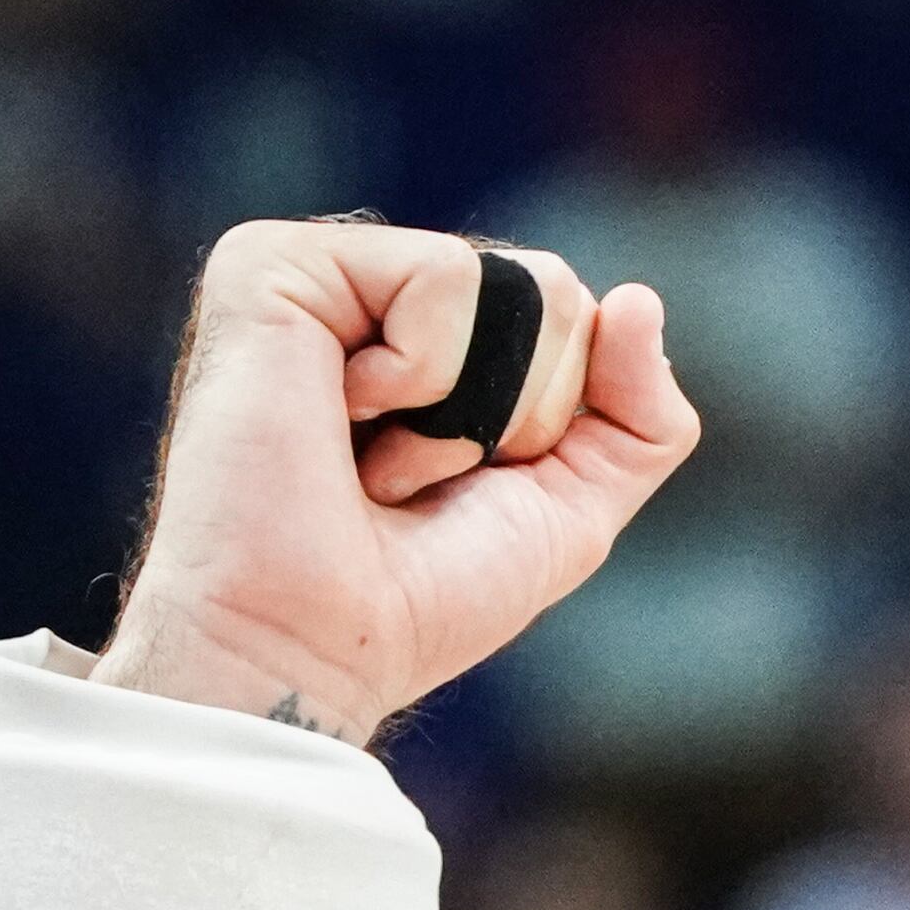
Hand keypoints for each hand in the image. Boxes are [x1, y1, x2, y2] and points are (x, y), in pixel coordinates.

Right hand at [99, 221, 701, 742]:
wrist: (315, 647)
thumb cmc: (421, 596)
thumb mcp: (573, 509)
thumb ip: (639, 415)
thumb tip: (639, 298)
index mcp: (433, 336)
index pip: (577, 318)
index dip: (553, 422)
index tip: (460, 487)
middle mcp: (375, 291)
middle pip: (555, 293)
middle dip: (522, 412)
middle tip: (410, 478)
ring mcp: (321, 272)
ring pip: (511, 281)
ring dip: (468, 407)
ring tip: (373, 457)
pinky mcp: (270, 262)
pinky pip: (442, 275)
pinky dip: (422, 373)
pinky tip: (341, 416)